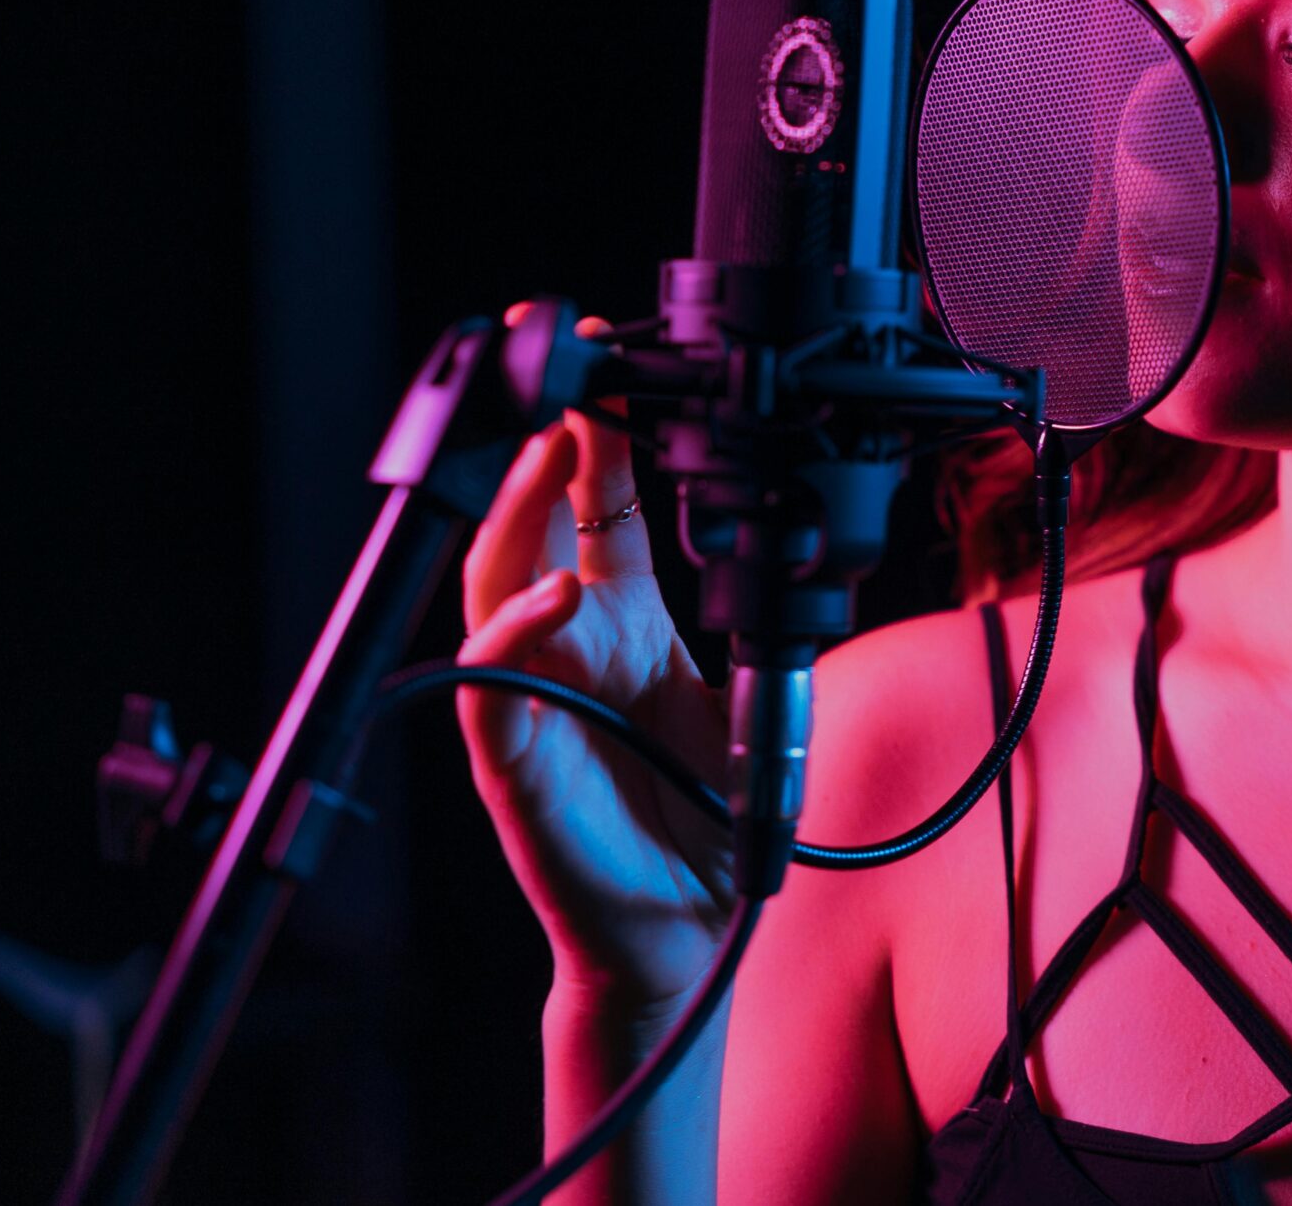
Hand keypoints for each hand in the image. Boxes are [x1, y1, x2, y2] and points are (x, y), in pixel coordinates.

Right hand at [457, 304, 733, 1013]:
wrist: (692, 928)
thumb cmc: (706, 816)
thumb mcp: (748, 701)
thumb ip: (758, 629)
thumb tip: (801, 555)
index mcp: (621, 625)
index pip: (594, 508)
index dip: (597, 436)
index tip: (610, 363)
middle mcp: (566, 650)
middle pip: (529, 526)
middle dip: (538, 447)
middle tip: (564, 380)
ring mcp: (531, 699)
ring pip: (493, 588)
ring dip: (517, 516)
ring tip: (546, 455)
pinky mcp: (515, 762)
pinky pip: (491, 688)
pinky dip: (516, 636)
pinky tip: (557, 595)